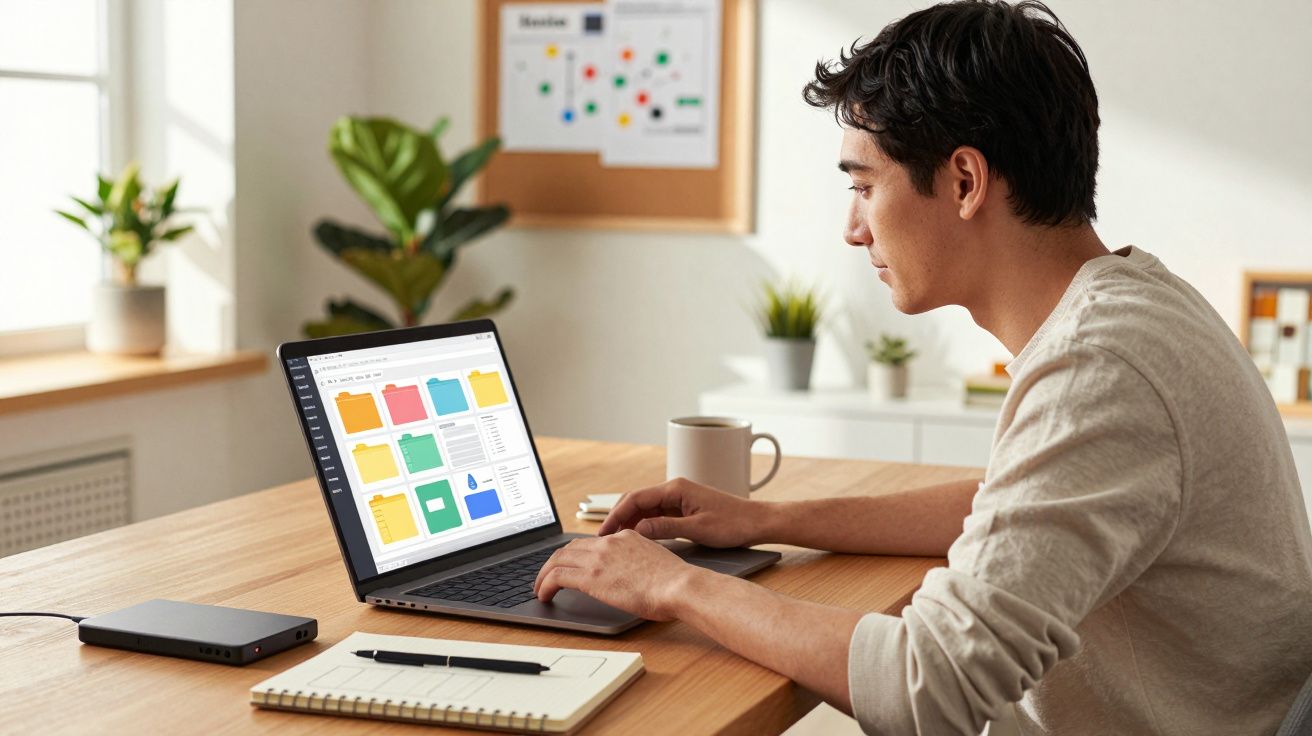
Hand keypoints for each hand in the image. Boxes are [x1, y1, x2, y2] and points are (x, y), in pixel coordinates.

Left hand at [533, 530, 698, 619]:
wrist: (679, 585)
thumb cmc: (675, 582)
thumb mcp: (655, 563)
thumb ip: (638, 563)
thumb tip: (632, 577)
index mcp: (625, 537)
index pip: (591, 542)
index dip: (575, 554)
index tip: (570, 564)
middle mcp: (609, 542)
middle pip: (569, 547)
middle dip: (554, 562)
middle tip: (548, 576)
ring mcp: (598, 558)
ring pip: (557, 559)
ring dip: (544, 574)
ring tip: (540, 588)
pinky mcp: (591, 576)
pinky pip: (557, 576)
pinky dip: (545, 584)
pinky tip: (544, 595)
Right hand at [598, 477, 771, 547]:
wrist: (757, 522)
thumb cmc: (733, 524)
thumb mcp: (698, 529)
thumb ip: (666, 528)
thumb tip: (638, 530)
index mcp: (676, 489)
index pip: (636, 498)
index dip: (616, 515)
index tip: (604, 532)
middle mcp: (675, 489)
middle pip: (636, 501)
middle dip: (617, 518)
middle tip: (603, 539)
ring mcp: (678, 499)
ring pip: (644, 508)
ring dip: (629, 523)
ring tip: (615, 542)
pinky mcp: (683, 508)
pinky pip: (656, 515)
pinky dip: (643, 526)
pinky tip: (636, 539)